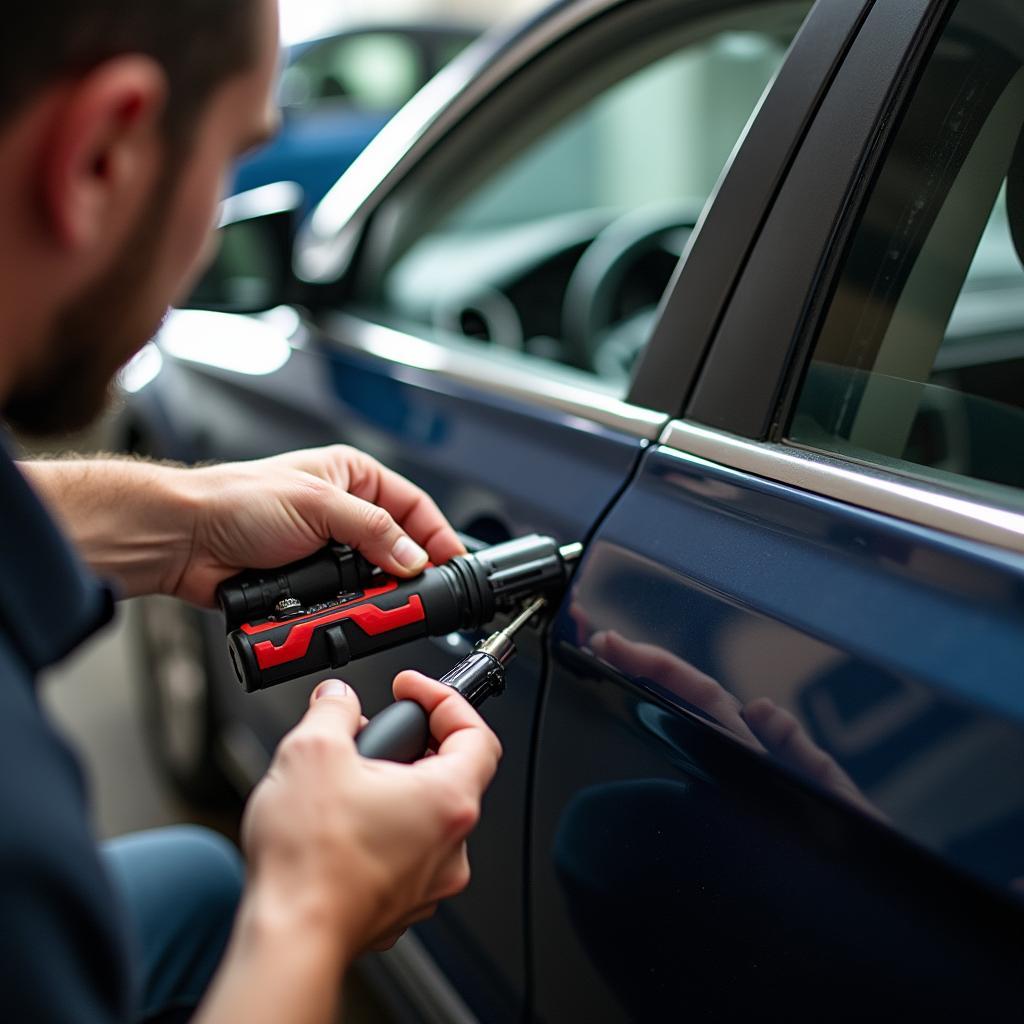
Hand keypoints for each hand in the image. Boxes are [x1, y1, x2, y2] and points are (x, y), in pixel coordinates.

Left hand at [172, 446, 465, 605]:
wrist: (182, 539)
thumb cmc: (234, 500)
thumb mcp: (317, 504)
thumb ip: (373, 531)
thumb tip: (413, 557)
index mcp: (351, 477)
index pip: (412, 506)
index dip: (435, 535)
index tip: (451, 563)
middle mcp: (342, 513)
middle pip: (397, 547)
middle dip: (405, 572)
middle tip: (417, 592)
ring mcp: (325, 551)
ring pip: (370, 580)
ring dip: (372, 594)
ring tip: (377, 604)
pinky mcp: (307, 584)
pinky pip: (341, 602)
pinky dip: (344, 611)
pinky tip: (345, 613)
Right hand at [241, 672, 501, 958]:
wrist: (289, 940)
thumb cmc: (309, 862)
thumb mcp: (313, 751)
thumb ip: (333, 710)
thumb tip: (337, 699)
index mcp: (447, 800)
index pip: (476, 732)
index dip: (444, 700)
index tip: (412, 691)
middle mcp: (451, 845)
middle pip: (450, 773)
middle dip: (411, 742)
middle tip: (375, 731)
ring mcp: (429, 881)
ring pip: (424, 816)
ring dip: (393, 788)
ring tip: (349, 778)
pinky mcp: (401, 904)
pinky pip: (404, 852)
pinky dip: (381, 828)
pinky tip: (340, 823)